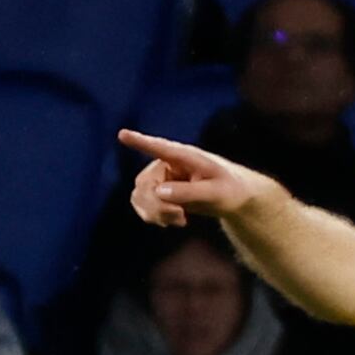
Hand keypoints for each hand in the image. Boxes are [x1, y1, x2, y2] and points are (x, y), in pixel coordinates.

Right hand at [120, 129, 281, 227]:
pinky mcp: (157, 190)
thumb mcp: (215, 193)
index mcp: (184, 156)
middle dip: (157, 206)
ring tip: (180, 219)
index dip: (140, 141)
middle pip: (144, 185)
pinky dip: (154, 216)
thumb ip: (189, 192)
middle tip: (180, 216)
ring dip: (155, 213)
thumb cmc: (229, 188)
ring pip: (139, 196)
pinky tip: (174, 220)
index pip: (159, 147)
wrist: (231, 197)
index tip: (123, 134)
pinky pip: (142, 205)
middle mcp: (166, 163)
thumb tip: (159, 192)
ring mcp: (159, 177)